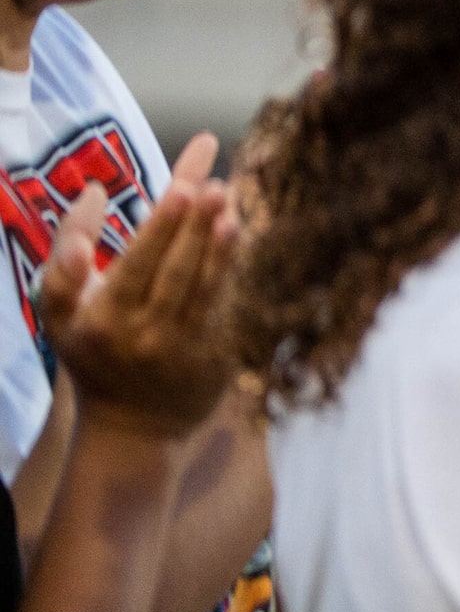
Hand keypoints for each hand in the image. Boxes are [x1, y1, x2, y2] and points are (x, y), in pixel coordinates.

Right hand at [42, 134, 240, 441]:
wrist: (132, 427)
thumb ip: (67, 254)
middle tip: (216, 185)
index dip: (162, 222)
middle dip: (195, 227)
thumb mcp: (61, 313)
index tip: (185, 185)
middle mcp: (142, 333)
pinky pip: (227, 308)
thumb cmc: (95, 352)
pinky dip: (236, 273)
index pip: (137, 259)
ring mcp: (181, 347)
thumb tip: (97, 192)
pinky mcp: (213, 359)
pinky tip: (246, 242)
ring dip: (221, 246)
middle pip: (174, 271)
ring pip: (204, 288)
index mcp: (102, 318)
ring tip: (233, 207)